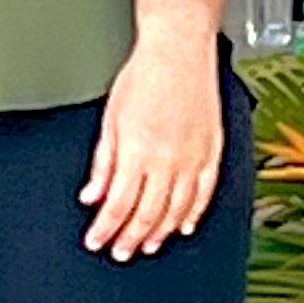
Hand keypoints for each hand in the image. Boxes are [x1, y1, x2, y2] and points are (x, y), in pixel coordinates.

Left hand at [81, 24, 222, 258]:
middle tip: (120, 252)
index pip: (117, 205)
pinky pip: (204, 194)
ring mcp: (192, 158)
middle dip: (130, 238)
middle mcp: (166, 160)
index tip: (96, 241)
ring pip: (176, 210)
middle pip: (146, 214)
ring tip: (148, 245)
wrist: (179, 50)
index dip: (105, 229)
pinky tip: (183, 226)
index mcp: (137, 152)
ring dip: (160, 232)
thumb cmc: (143, 76)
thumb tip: (91, 193)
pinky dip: (193, 214)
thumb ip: (103, 162)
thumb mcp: (110, 118)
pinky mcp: (211, 152)